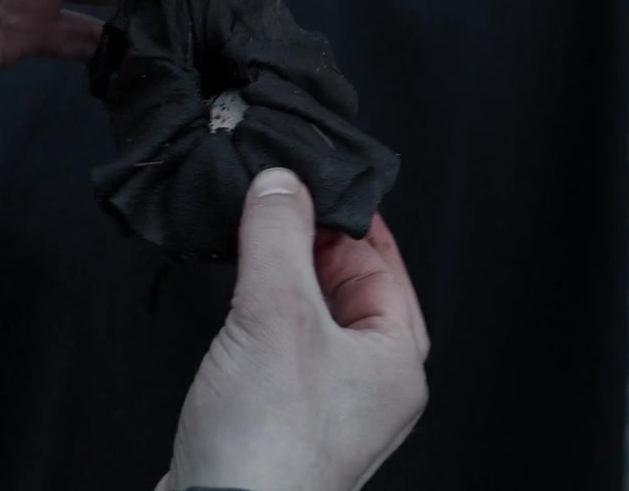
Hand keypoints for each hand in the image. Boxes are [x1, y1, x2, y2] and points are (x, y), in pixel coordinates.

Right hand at [159, 169, 428, 490]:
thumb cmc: (267, 447)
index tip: (313, 181)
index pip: (383, 266)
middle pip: (349, 292)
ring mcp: (325, 409)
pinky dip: (258, 320)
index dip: (348, 218)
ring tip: (250, 241)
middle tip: (274, 202)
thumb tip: (281, 184)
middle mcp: (370, 388)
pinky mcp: (278, 422)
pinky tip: (232, 305)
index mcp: (396, 363)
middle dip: (310, 245)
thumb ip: (279, 238)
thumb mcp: (276, 315)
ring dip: (281, 280)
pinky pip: (278, 351)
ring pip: (310, 321)